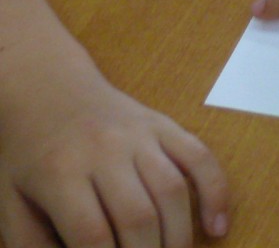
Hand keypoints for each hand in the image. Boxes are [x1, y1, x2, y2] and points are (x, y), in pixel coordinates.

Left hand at [0, 58, 228, 247]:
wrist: (46, 87)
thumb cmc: (26, 152)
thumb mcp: (8, 202)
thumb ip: (33, 245)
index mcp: (60, 174)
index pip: (92, 236)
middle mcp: (106, 151)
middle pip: (139, 217)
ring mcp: (141, 135)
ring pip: (173, 191)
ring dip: (180, 237)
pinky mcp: (164, 125)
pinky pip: (200, 157)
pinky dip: (215, 192)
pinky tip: (217, 227)